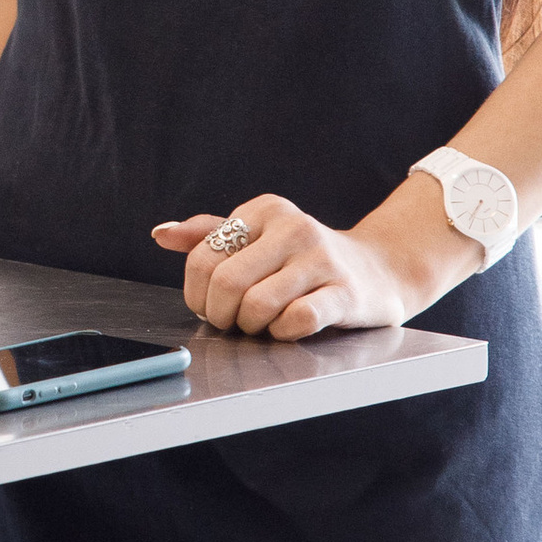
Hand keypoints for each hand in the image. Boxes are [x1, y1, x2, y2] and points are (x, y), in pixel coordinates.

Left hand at [152, 195, 411, 340]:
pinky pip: (297, 320)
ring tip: (265, 323)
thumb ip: (209, 235)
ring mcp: (322, 259)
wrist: (380, 271)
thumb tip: (161, 234)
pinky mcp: (345, 292)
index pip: (202, 257)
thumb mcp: (259, 237)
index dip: (198, 294)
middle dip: (222, 315)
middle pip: (226, 284)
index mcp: (264, 210)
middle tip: (236, 321)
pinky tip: (291, 326)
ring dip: (254, 327)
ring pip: (257, 305)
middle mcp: (293, 227)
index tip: (212, 305)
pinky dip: (285, 332)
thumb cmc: (306, 259)